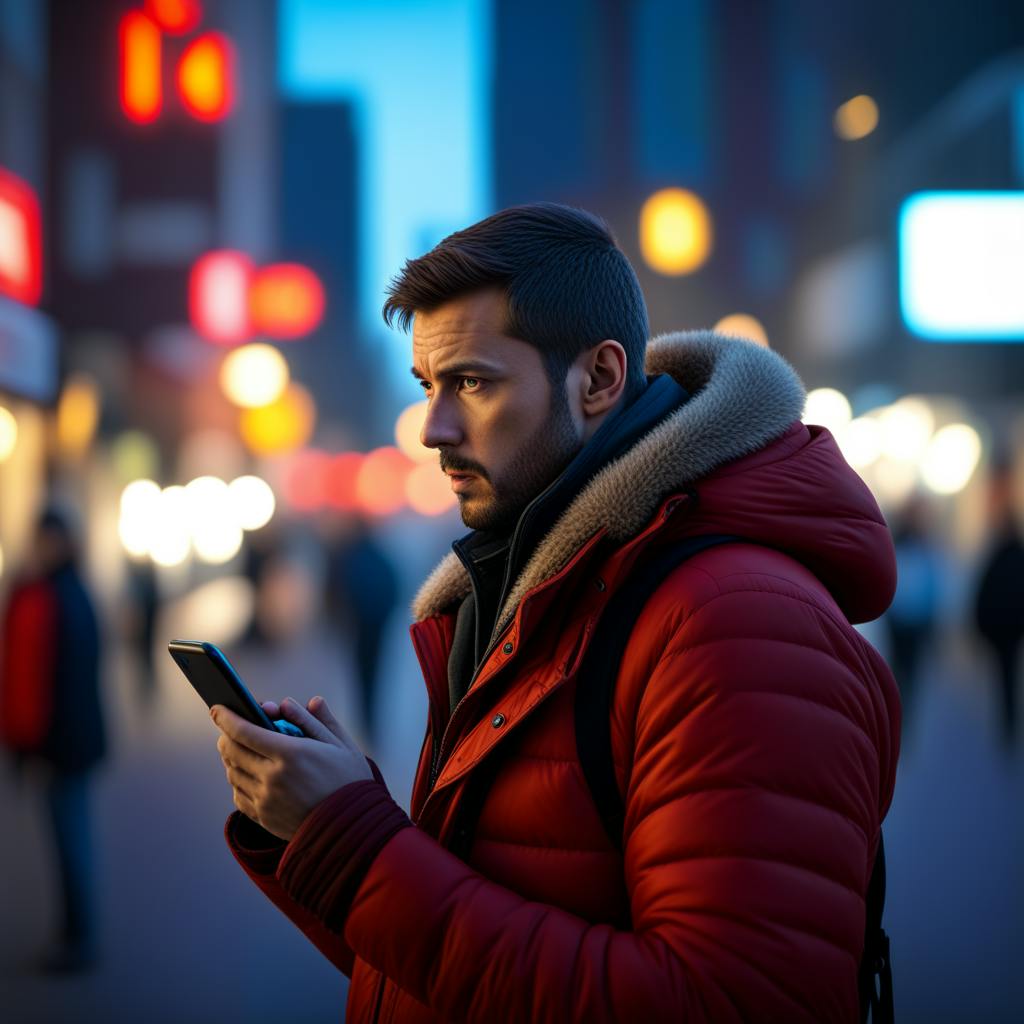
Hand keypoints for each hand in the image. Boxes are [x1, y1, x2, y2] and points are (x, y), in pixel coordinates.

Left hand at [212, 696, 372, 840]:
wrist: (352, 828)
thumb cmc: (350, 781)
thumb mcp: (341, 744)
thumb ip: (315, 720)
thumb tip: (289, 703)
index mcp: (292, 754)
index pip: (244, 731)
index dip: (226, 718)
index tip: (217, 708)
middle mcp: (273, 777)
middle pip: (231, 750)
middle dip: (226, 734)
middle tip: (230, 727)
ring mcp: (265, 799)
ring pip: (232, 772)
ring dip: (232, 756)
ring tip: (243, 748)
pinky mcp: (263, 817)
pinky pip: (238, 794)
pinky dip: (238, 780)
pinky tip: (250, 774)